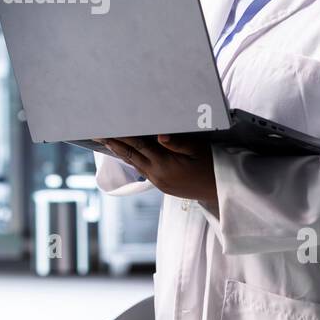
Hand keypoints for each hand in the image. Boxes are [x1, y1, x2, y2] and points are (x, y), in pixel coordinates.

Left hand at [96, 135, 217, 209]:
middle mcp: (157, 175)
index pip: (137, 145)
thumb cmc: (212, 165)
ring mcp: (159, 182)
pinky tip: (129, 154)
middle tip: (97, 134)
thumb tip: (159, 135)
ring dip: (121, 152)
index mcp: (164, 164)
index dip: (121, 136)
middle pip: (130, 155)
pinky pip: (143, 171)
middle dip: (114, 144)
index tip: (107, 129)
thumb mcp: (198, 149)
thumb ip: (177, 142)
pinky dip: (134, 160)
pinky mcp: (162, 186)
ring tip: (108, 141)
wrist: (221, 190)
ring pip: (135, 164)